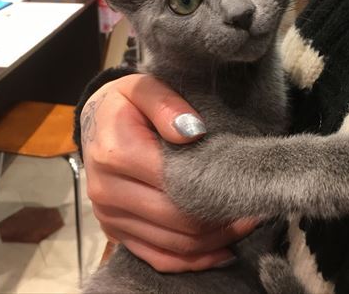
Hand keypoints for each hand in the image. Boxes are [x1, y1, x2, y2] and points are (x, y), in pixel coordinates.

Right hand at [80, 74, 257, 272]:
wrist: (95, 122)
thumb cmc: (125, 103)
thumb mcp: (144, 87)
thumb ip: (167, 105)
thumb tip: (193, 132)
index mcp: (116, 153)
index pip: (176, 183)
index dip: (217, 190)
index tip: (248, 188)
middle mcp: (107, 190)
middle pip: (178, 221)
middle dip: (221, 220)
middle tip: (254, 209)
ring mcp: (108, 216)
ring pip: (173, 245)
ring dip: (214, 241)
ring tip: (244, 224)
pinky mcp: (114, 231)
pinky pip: (157, 257)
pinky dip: (192, 260)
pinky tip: (220, 250)